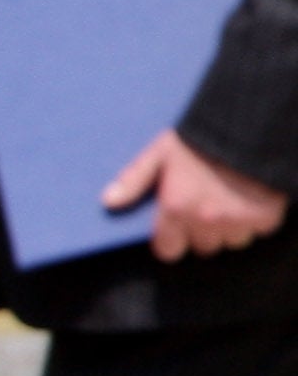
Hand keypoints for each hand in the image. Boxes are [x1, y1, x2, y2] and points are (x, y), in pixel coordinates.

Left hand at [104, 129, 290, 260]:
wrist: (252, 124)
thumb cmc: (201, 138)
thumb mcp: (161, 152)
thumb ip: (134, 179)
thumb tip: (108, 202)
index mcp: (176, 208)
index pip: (168, 251)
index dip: (173, 241)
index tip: (178, 228)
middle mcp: (206, 221)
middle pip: (203, 247)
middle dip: (204, 233)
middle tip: (208, 208)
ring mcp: (238, 221)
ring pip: (233, 242)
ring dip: (232, 228)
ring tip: (232, 201)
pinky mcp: (267, 216)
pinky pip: (260, 230)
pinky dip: (258, 219)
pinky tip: (252, 197)